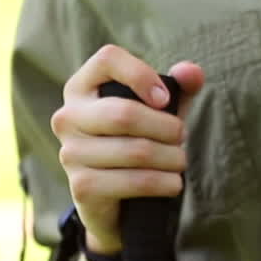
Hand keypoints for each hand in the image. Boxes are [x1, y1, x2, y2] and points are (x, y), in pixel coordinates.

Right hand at [50, 45, 204, 253]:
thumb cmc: (137, 142)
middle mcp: (68, 117)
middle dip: (168, 128)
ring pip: (136, 151)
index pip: (107, 59)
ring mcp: (70, 153)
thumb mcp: (159, 112)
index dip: (142, 74)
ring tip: (180, 162)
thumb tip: (192, 72)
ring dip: (172, 158)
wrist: (117, 201)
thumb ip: (179, 88)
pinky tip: (173, 183)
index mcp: (81, 88)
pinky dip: (164, 183)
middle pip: (125, 113)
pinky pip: (135, 182)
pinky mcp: (82, 187)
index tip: (165, 99)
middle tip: (182, 137)